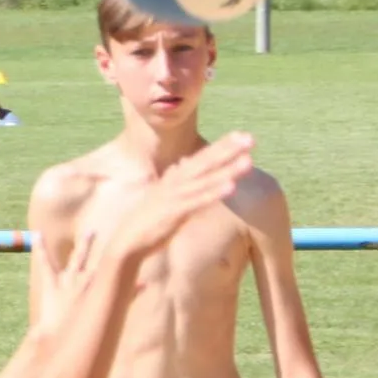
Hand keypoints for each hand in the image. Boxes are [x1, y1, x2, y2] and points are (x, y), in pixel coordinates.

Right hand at [108, 133, 253, 264]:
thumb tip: (182, 167)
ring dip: (228, 169)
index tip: (243, 135)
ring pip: (207, 180)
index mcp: (176, 177)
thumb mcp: (164, 196)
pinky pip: (199, 201)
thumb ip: (176, 181)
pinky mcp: (175, 213)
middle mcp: (176, 182)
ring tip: (249, 161)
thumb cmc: (148, 220)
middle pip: (206, 161)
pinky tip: (232, 187)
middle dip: (229, 149)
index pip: (203, 157)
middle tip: (250, 138)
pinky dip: (215, 193)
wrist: (127, 241)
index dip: (223, 145)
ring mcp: (176, 196)